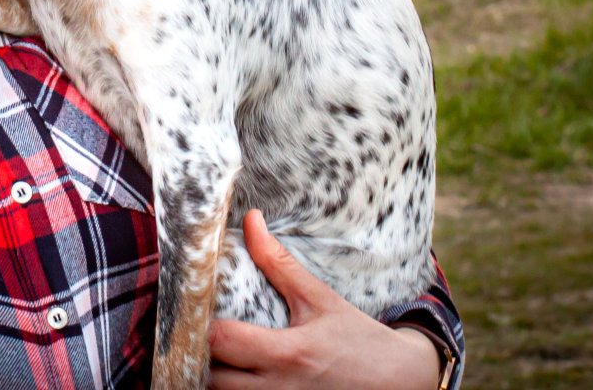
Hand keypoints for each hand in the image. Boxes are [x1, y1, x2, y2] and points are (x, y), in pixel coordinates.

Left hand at [208, 211, 442, 388]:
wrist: (400, 382)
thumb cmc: (357, 337)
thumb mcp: (318, 298)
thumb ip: (278, 262)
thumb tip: (250, 220)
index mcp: (288, 353)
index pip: (222, 342)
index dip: (199, 325)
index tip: (192, 306)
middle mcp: (280, 389)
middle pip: (213, 380)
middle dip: (198, 357)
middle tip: (194, 332)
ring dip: (213, 379)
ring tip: (210, 355)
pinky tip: (233, 376)